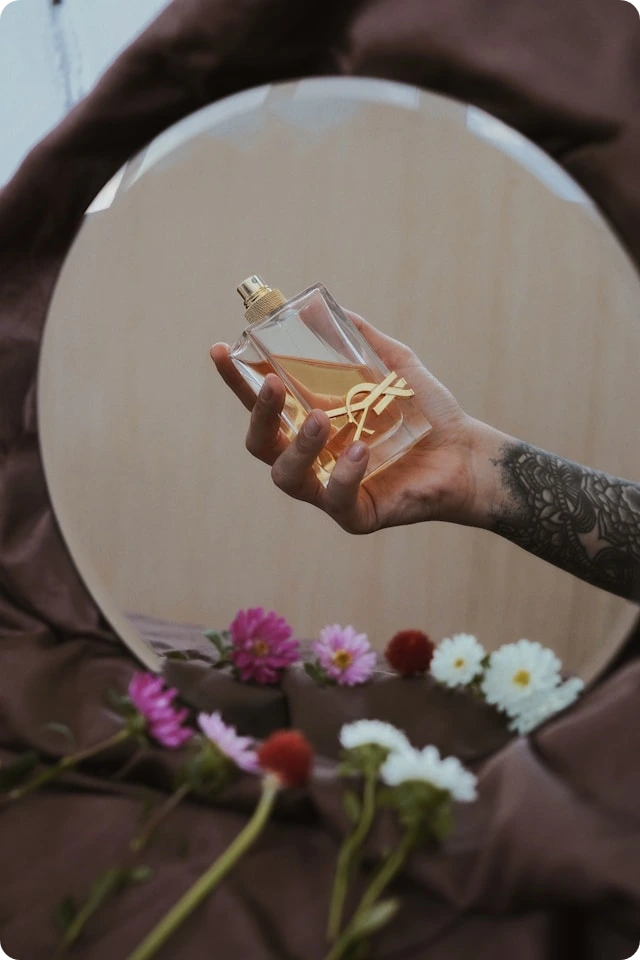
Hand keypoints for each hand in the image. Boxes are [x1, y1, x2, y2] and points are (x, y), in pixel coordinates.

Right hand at [210, 312, 491, 533]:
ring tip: (320, 419)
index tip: (221, 349)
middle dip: (259, 414)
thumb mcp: (394, 364)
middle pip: (261, 444)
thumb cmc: (428, 412)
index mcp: (311, 422)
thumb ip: (360, 340)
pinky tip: (360, 450)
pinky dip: (344, 473)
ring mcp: (329, 488)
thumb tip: (323, 307)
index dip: (237, 379)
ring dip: (297, 446)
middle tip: (273, 384)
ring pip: (287, 476)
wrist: (468, 450)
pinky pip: (336, 499)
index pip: (262, 402)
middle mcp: (312, 458)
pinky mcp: (356, 514)